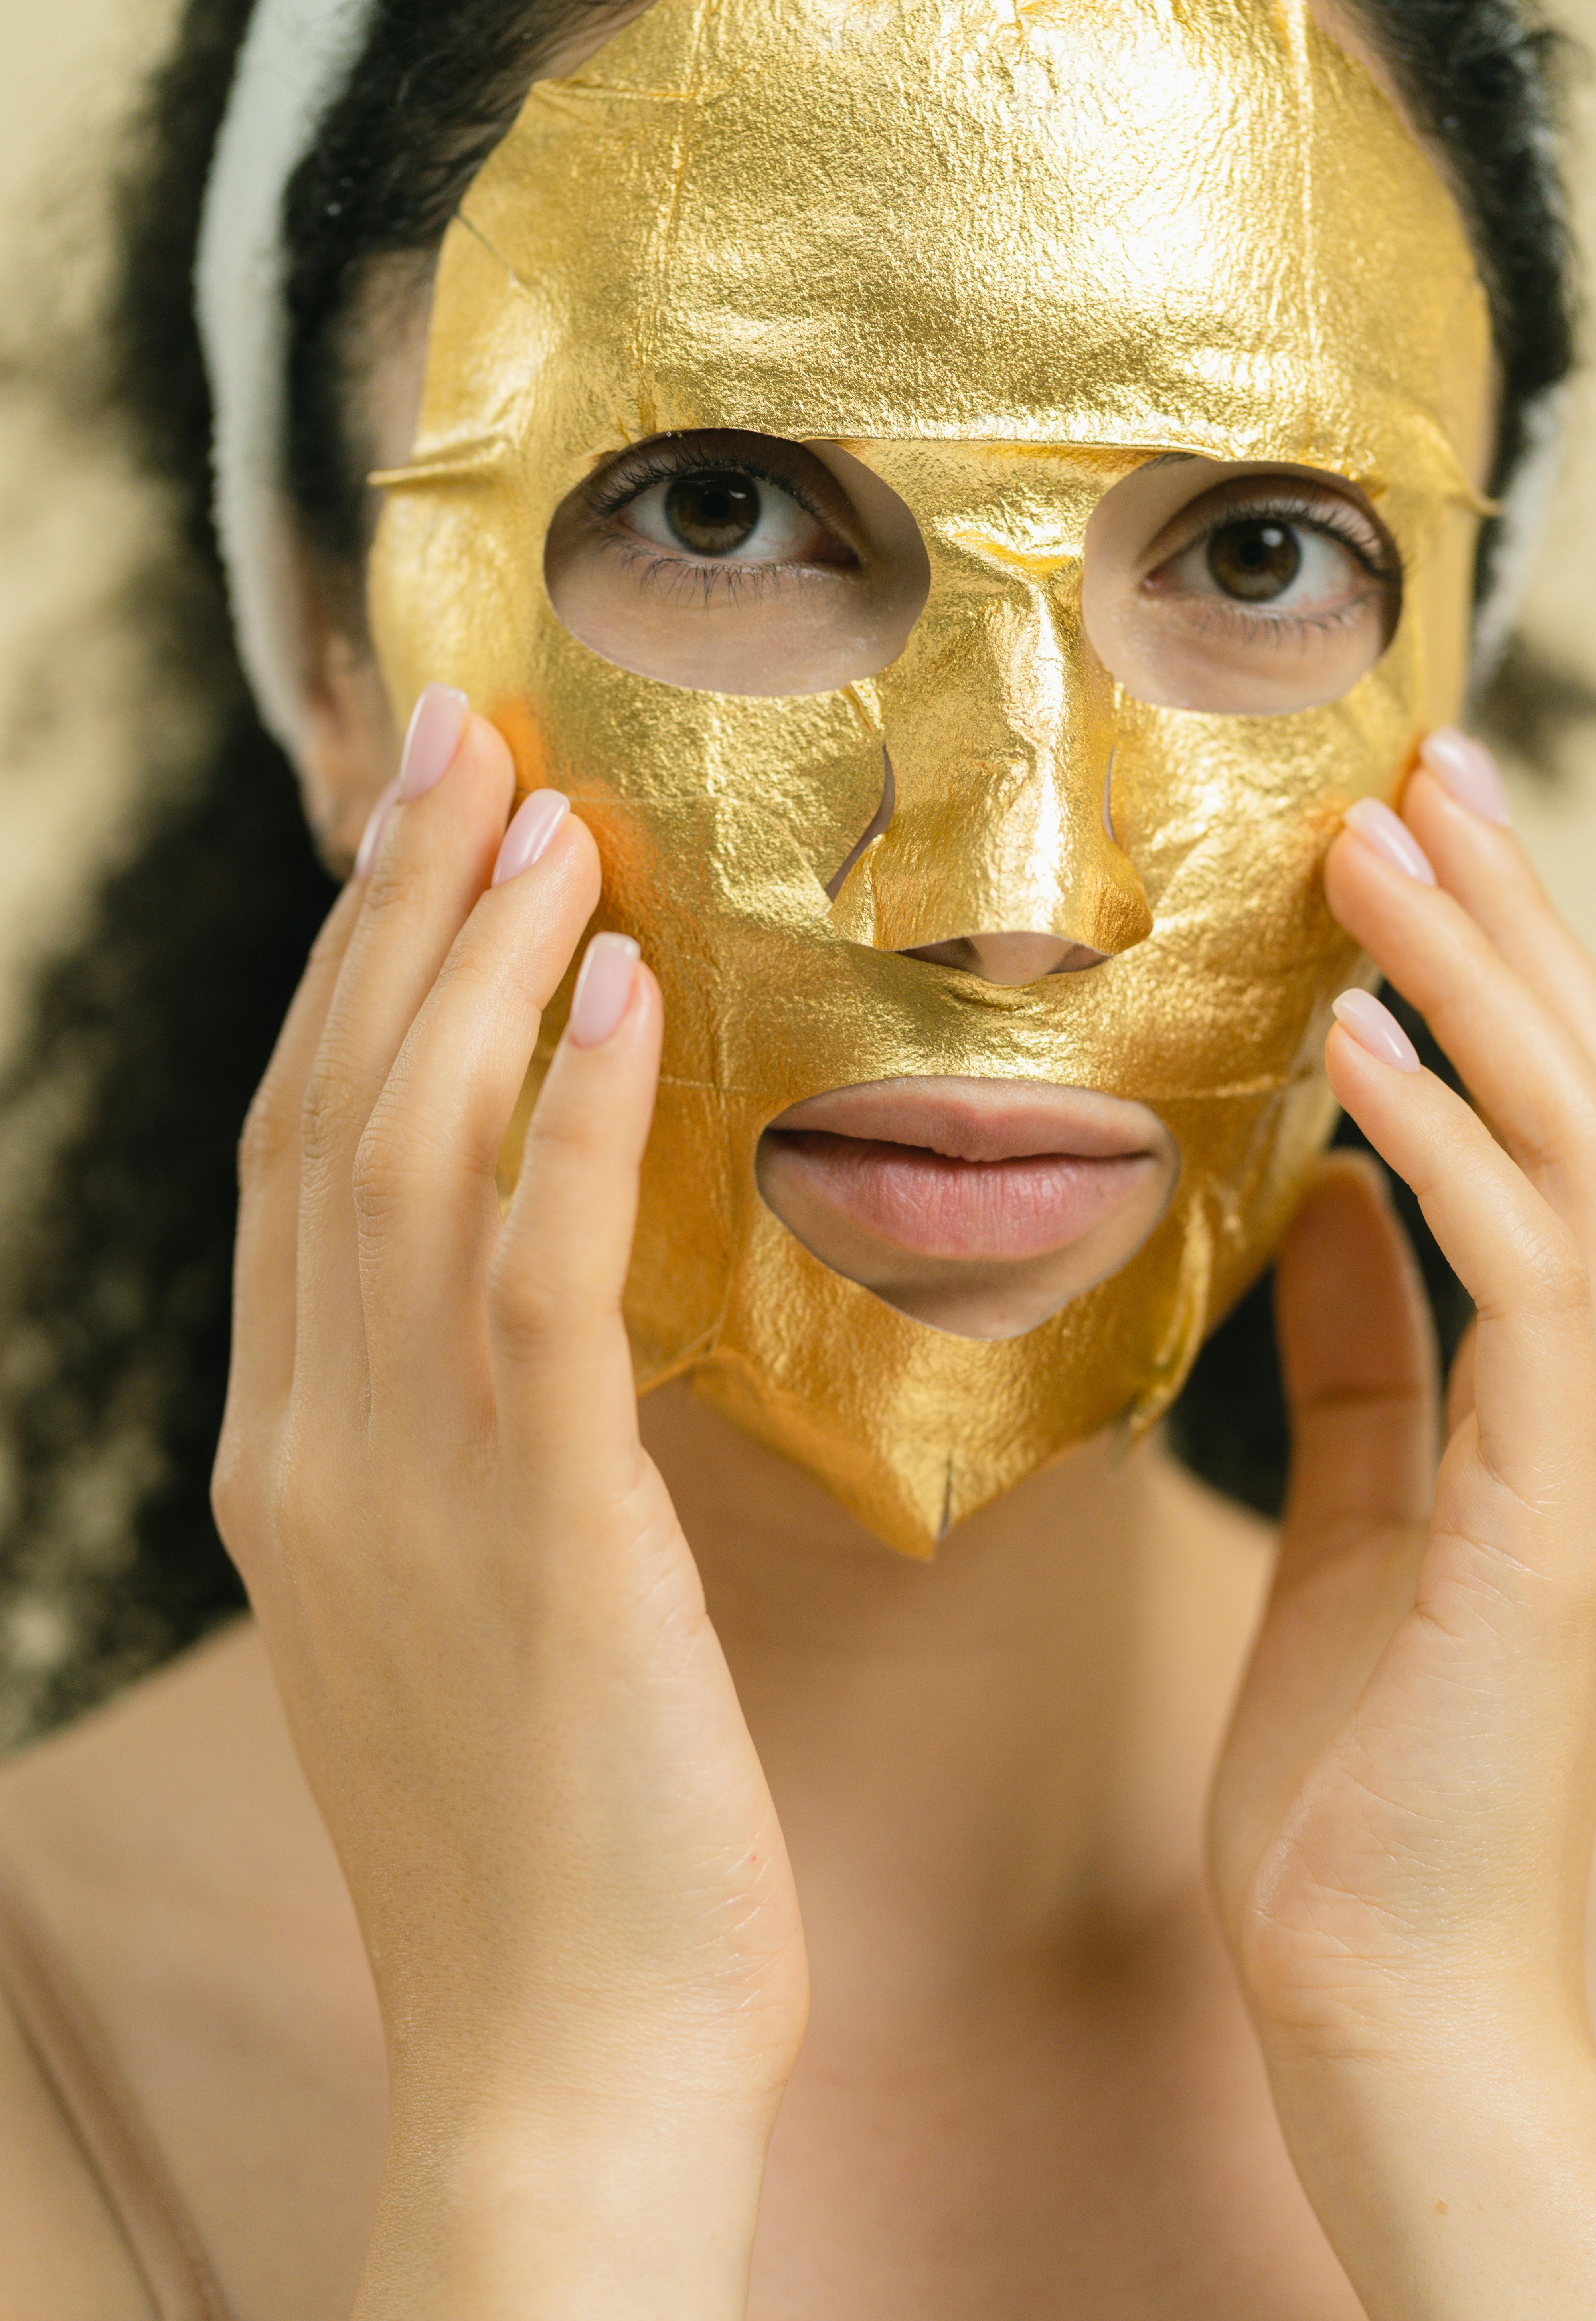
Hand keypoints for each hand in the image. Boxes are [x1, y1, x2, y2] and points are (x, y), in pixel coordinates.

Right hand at [212, 693, 806, 2319]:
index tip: (422, 832)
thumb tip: (535, 1299)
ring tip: (544, 816)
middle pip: (336, 1116)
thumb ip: (470, 1444)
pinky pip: (533, 1279)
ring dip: (473, 969)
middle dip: (393, 916)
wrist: (568, 2060)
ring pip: (410, 1159)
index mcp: (299, 1457)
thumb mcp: (470, 1602)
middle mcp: (316, 1443)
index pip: (306, 1156)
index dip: (354, 978)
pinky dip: (564, 1121)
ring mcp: (403, 1485)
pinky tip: (617, 993)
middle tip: (467, 747)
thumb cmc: (558, 1836)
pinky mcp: (537, 1533)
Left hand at [1208, 730, 1595, 2317]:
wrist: (1366, 1965)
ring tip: (1376, 849)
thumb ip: (1368, 1349)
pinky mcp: (1553, 1509)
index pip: (1533, 1124)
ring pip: (1570, 1157)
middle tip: (1412, 772)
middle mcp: (1593, 1382)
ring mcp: (1589, 1439)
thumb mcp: (1361, 1503)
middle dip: (1501, 928)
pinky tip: (1357, 1059)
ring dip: (1476, 993)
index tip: (1402, 837)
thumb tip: (1329, 1197)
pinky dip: (1444, 1157)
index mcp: (1544, 1375)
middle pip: (1571, 1102)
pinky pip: (1519, 1289)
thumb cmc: (1368, 1759)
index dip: (1482, 970)